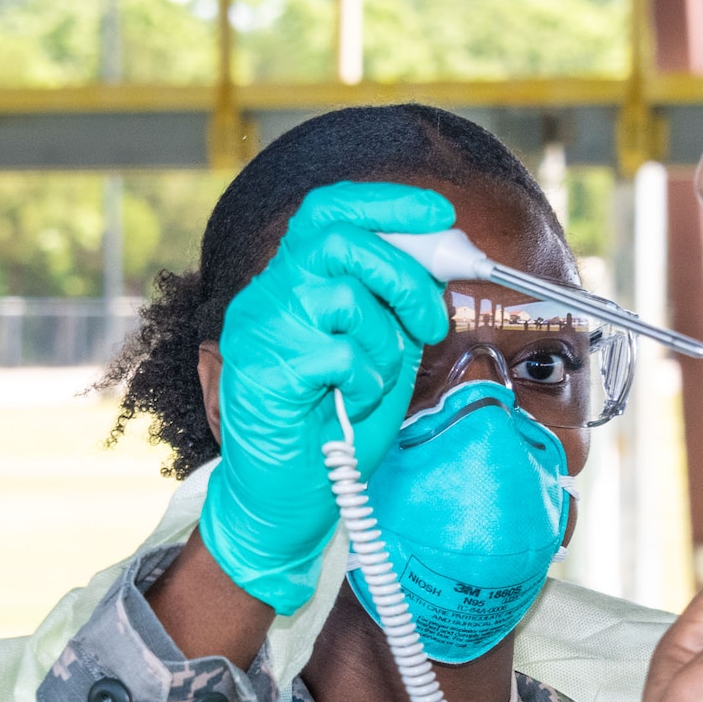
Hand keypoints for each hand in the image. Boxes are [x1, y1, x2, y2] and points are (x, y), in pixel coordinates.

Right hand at [201, 182, 454, 613]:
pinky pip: (338, 355)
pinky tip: (350, 404)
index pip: (329, 209)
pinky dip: (364, 382)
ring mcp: (258, 330)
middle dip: (404, 274)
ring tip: (374, 380)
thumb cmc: (334, 424)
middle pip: (340, 240)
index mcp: (293, 281)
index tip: (440, 215)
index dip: (386, 202)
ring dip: (382, 342)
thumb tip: (444, 257)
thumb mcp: (380, 350)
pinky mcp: (260, 370)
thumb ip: (398, 305)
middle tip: (430, 321)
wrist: (287, 499)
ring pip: (343, 296)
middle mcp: (267, 295)